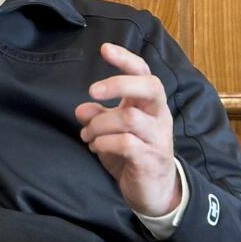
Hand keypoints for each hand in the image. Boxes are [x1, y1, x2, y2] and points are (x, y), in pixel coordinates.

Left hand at [74, 43, 180, 216]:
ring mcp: (157, 137)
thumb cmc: (132, 156)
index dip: (126, 59)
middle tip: (93, 91)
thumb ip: (98, 117)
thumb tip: (81, 108)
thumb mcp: (112, 133)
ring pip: (129, 117)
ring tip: (88, 135)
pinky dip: (104, 143)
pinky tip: (96, 148)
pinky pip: (126, 143)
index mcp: (149, 105)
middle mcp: (158, 117)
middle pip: (150, 87)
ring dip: (100, 124)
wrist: (154, 193)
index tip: (104, 49)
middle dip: (119, 84)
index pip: (144, 73)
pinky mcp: (150, 159)